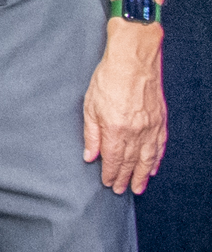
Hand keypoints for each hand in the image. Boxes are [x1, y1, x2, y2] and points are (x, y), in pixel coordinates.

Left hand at [83, 22, 165, 193]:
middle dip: (126, 178)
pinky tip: (154, 167)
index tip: (108, 183)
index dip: (111, 174)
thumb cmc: (108, 79)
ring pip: (148, 158)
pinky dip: (157, 159)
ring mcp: (151, 127)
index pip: (114, 160)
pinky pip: (159, 146)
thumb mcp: (90, 106)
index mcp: (116, 130)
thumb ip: (91, 134)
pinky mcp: (160, 120)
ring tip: (139, 186)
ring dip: (143, 175)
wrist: (133, 61)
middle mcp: (136, 132)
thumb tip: (90, 156)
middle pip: (132, 162)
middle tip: (121, 190)